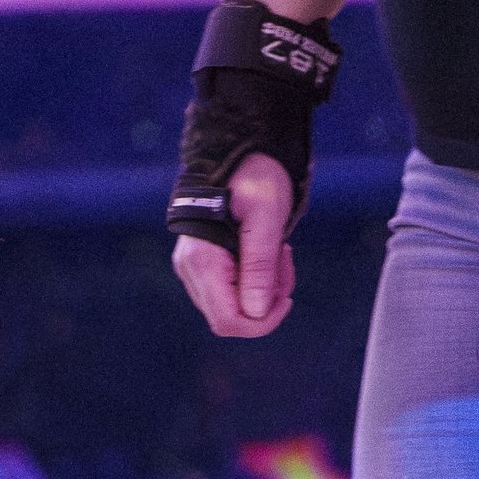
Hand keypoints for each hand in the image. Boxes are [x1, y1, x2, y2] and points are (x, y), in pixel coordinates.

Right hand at [171, 155, 295, 336]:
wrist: (238, 156)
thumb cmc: (254, 181)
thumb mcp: (266, 220)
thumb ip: (260, 267)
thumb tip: (257, 313)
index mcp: (202, 261)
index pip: (228, 321)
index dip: (262, 322)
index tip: (287, 296)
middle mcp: (190, 270)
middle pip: (231, 318)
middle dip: (266, 302)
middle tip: (285, 263)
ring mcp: (194, 269)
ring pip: (234, 306)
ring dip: (264, 289)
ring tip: (279, 253)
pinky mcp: (204, 266)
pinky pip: (232, 291)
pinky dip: (256, 281)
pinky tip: (268, 255)